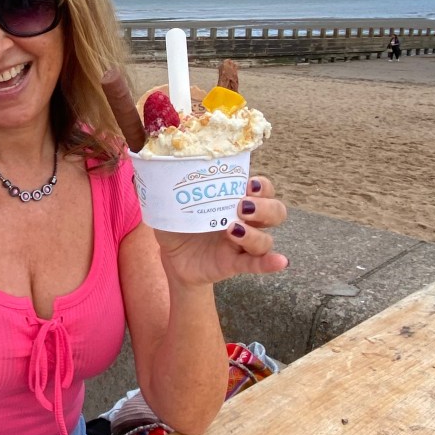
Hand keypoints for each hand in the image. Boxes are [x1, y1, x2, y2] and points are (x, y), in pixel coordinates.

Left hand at [153, 176, 287, 285]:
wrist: (172, 257)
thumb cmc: (178, 224)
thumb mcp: (172, 204)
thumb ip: (169, 188)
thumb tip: (154, 170)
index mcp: (234, 201)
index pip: (261, 189)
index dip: (261, 185)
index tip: (248, 183)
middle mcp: (245, 221)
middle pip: (274, 211)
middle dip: (264, 206)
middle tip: (242, 205)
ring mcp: (242, 244)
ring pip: (266, 238)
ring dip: (255, 233)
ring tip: (232, 229)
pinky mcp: (235, 264)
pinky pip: (258, 264)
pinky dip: (270, 263)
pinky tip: (280, 261)